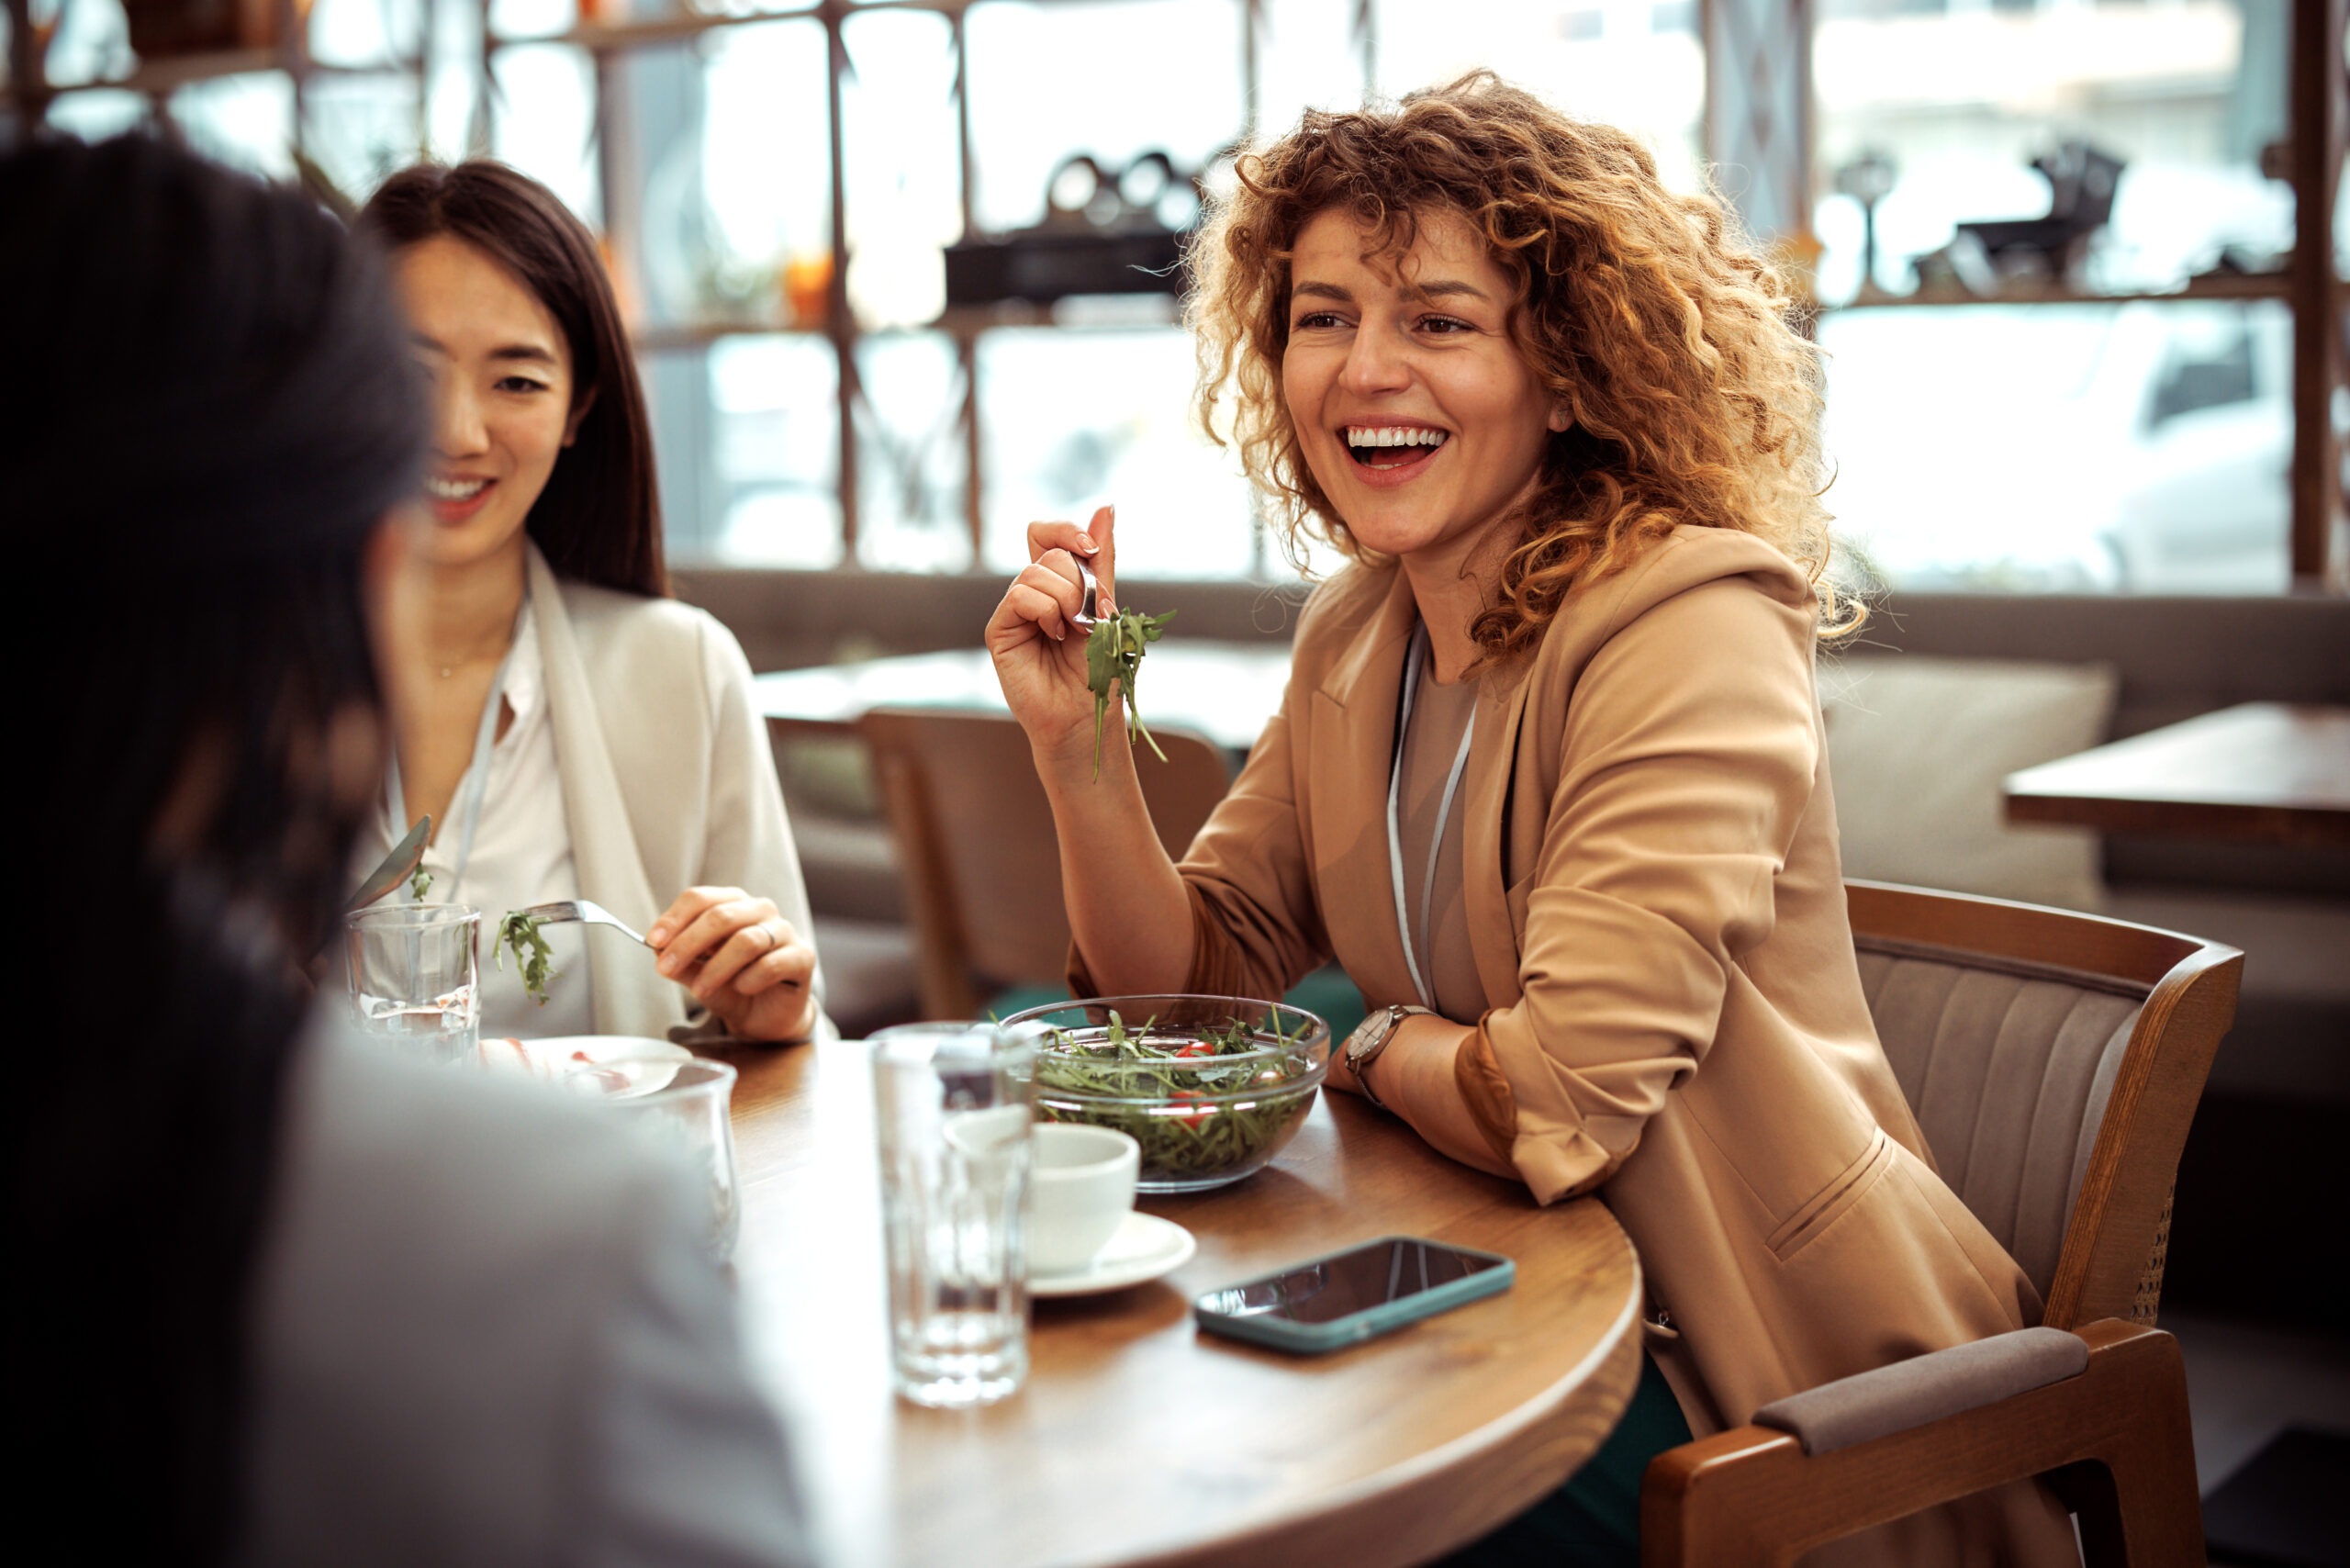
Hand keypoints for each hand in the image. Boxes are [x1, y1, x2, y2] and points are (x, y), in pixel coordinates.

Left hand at [647, 887, 816, 1042]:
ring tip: (700, 991)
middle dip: (688, 943)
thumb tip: (655, 949)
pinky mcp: (802, 957)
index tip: (653, 941)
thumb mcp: (699, 975)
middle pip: (721, 915)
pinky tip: (741, 989)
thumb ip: (681, 962)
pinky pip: (772, 963)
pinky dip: (749, 979)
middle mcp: (760, 911)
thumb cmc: (734, 987)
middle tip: (665, 968)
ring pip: (746, 940)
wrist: (767, 1017)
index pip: (700, 898)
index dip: (674, 918)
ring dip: (716, 968)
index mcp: (732, 905)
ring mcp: (784, 932)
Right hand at [985, 503, 1116, 770]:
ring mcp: (1014, 611)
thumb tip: (1107, 506)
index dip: (1066, 531)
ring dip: (1066, 600)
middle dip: (1078, 581)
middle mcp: (1032, 594)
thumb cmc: (1099, 670)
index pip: (1047, 535)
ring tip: (1071, 632)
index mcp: (1058, 585)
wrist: (1087, 715)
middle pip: (1049, 553)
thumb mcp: (1106, 607)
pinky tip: (1053, 636)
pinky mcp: (999, 629)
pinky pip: (1019, 595)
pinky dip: (1045, 611)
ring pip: (1035, 572)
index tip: (1091, 548)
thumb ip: (1101, 561)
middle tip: (1088, 617)